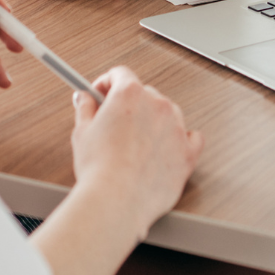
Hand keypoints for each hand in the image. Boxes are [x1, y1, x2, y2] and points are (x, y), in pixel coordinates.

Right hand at [70, 67, 203, 236]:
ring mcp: (176, 127)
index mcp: (130, 94)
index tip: (101, 94)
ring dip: (154, 122)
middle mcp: (157, 105)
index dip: (107, 83)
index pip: (121, 74)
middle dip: (129, 105)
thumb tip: (85, 99)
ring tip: (136, 144)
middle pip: (145, 93)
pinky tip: (167, 147)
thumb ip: (85, 109)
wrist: (116, 200)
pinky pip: (192, 137)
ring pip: (168, 114)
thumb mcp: (82, 132)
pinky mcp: (187, 152)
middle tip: (114, 123)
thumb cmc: (99, 169)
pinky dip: (181, 139)